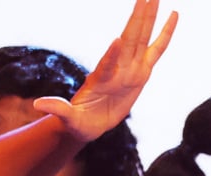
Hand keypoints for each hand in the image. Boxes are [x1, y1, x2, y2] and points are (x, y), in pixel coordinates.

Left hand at [35, 0, 178, 143]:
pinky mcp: (142, 73)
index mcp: (100, 79)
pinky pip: (157, 50)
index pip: (107, 65)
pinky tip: (173, 16)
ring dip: (149, 18)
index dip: (112, 55)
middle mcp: (117, 68)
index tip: (116, 41)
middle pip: (128, 41)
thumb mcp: (67, 118)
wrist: (88, 122)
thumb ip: (57, 109)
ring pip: (141, 38)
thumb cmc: (77, 121)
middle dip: (136, 20)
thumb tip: (38, 104)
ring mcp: (130, 68)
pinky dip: (165, 34)